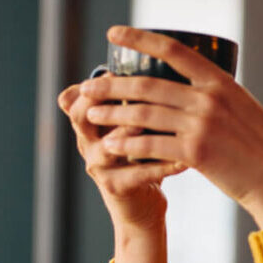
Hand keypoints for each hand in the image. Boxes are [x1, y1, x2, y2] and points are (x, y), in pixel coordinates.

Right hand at [58, 78, 181, 232]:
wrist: (144, 204)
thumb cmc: (147, 155)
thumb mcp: (139, 123)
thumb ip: (143, 98)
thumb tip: (168, 58)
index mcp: (92, 121)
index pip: (78, 95)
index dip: (94, 82)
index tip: (115, 68)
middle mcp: (89, 141)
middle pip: (81, 115)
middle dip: (105, 101)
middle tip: (135, 91)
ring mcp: (99, 166)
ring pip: (108, 146)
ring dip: (131, 133)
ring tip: (157, 125)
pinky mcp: (116, 187)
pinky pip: (138, 174)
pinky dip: (162, 166)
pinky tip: (184, 160)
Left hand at [79, 27, 262, 227]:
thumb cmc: (259, 143)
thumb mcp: (241, 107)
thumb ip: (213, 95)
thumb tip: (185, 87)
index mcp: (220, 81)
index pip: (172, 49)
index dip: (139, 38)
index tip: (113, 33)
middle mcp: (209, 99)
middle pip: (148, 84)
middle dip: (111, 85)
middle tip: (87, 86)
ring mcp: (202, 125)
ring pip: (143, 114)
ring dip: (112, 114)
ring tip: (91, 114)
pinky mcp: (196, 153)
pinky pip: (151, 145)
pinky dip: (127, 145)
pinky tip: (111, 145)